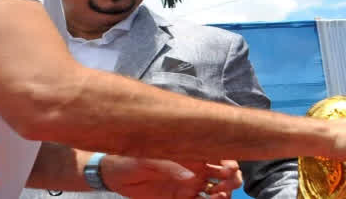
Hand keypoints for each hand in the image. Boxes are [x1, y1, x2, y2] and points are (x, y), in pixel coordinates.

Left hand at [102, 155, 240, 198]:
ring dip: (223, 195)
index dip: (229, 161)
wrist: (114, 173)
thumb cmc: (132, 156)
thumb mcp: (152, 156)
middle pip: (225, 175)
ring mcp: (189, 185)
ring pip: (216, 192)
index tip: (227, 169)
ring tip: (217, 198)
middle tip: (222, 186)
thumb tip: (192, 176)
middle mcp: (195, 168)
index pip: (220, 154)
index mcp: (192, 151)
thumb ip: (172, 164)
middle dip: (231, 180)